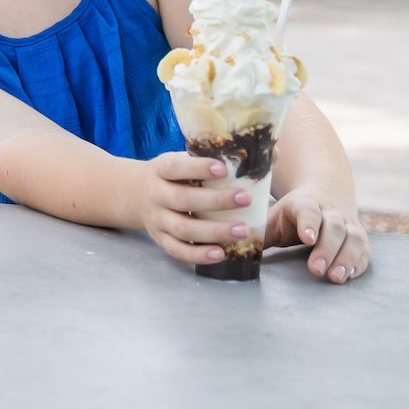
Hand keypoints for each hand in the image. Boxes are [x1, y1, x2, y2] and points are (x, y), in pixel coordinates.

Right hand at [134, 152, 260, 266]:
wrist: (135, 194)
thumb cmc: (175, 175)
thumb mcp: (187, 160)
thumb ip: (223, 157)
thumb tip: (273, 153)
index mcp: (161, 169)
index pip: (175, 167)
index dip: (198, 168)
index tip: (223, 168)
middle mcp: (156, 194)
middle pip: (183, 200)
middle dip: (216, 201)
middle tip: (246, 199)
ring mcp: (157, 219)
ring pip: (183, 228)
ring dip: (213, 231)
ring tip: (243, 230)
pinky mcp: (161, 239)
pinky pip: (178, 250)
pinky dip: (198, 254)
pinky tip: (221, 253)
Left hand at [267, 188, 369, 283]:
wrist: (323, 195)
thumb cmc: (289, 214)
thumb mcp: (272, 218)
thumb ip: (257, 232)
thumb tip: (235, 249)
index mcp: (304, 203)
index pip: (308, 209)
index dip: (308, 222)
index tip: (306, 238)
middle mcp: (330, 212)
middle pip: (333, 227)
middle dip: (326, 249)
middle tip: (315, 269)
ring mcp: (348, 224)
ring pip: (353, 238)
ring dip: (346, 258)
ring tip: (335, 278)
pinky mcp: (360, 239)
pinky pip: (364, 251)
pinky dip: (358, 263)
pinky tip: (348, 276)